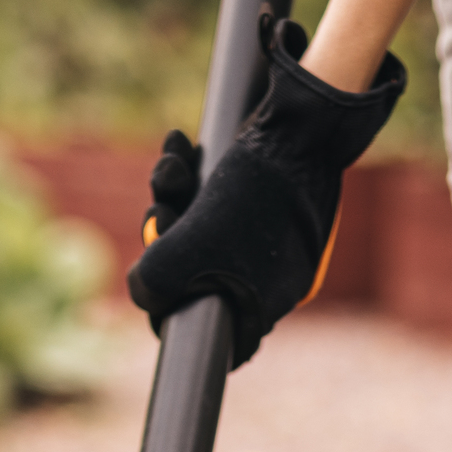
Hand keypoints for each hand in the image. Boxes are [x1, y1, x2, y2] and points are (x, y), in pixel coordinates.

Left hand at [126, 17, 405, 366]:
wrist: (309, 125)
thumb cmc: (256, 192)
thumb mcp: (190, 249)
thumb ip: (155, 283)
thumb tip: (141, 291)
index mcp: (261, 305)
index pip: (204, 327)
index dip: (165, 306)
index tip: (151, 276)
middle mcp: (265, 279)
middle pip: (193, 275)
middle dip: (164, 234)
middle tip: (160, 208)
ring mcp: (265, 242)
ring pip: (198, 229)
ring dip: (170, 193)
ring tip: (172, 163)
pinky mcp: (262, 201)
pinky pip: (215, 200)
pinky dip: (190, 174)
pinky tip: (178, 144)